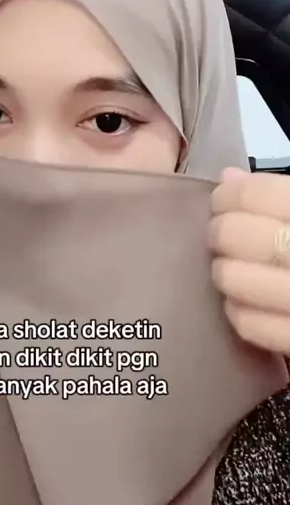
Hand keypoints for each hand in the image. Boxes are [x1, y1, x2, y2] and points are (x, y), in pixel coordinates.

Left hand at [209, 167, 289, 354]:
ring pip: (234, 280)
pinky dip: (238, 311)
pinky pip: (252, 325)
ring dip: (224, 272)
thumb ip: (283, 191)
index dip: (228, 195)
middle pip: (236, 235)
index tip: (223, 199)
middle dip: (220, 232)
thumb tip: (230, 178)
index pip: (256, 194)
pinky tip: (246, 302)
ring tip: (233, 267)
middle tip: (224, 234)